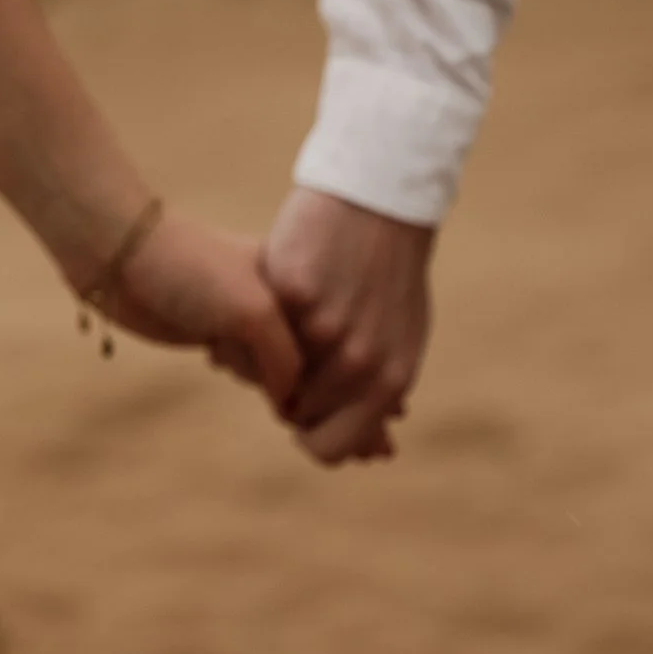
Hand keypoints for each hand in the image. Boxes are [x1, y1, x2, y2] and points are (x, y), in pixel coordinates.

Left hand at [101, 211, 303, 406]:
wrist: (123, 257)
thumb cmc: (193, 271)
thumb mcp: (256, 312)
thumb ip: (286, 358)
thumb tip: (289, 401)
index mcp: (293, 277)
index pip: (323, 338)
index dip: (307, 355)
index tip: (277, 348)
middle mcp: (274, 295)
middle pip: (294, 356)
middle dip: (266, 360)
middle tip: (235, 334)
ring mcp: (241, 314)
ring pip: (263, 364)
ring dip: (242, 364)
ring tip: (217, 337)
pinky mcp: (211, 330)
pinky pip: (237, 364)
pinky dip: (228, 365)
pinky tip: (209, 348)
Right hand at [259, 187, 435, 463]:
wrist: (380, 200)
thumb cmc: (390, 274)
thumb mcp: (401, 339)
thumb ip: (384, 396)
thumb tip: (379, 453)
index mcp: (390, 379)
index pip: (330, 446)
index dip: (307, 434)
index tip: (298, 411)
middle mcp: (359, 362)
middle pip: (295, 412)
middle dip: (283, 394)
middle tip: (283, 362)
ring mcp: (324, 327)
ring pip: (270, 375)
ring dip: (259, 362)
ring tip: (270, 329)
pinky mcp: (292, 292)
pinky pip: (256, 330)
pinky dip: (251, 321)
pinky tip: (264, 299)